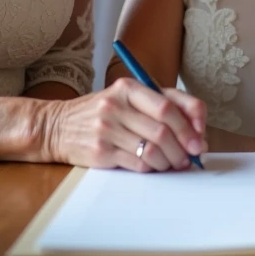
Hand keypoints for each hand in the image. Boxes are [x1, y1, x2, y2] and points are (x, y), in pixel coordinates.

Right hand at [45, 78, 206, 171]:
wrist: (56, 127)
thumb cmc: (101, 113)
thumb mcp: (127, 98)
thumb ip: (161, 107)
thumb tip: (197, 134)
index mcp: (129, 87)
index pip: (169, 104)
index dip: (191, 123)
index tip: (199, 136)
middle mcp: (117, 105)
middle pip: (164, 129)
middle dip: (184, 146)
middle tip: (191, 156)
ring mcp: (107, 129)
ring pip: (153, 149)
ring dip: (170, 161)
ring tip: (173, 163)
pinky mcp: (101, 152)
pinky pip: (138, 163)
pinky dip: (153, 168)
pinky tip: (154, 166)